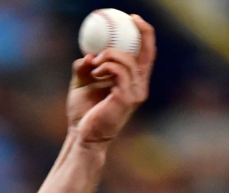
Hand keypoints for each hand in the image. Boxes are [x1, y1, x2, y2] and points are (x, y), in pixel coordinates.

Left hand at [67, 15, 154, 145]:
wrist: (82, 137)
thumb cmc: (83, 114)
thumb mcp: (82, 85)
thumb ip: (86, 68)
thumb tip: (87, 55)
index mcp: (133, 82)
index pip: (146, 55)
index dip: (145, 34)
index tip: (133, 19)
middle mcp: (139, 87)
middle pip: (146, 53)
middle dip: (140, 33)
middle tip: (126, 21)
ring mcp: (135, 93)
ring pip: (129, 61)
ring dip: (110, 55)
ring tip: (95, 62)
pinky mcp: (126, 98)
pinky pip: (120, 72)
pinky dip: (107, 66)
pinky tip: (96, 71)